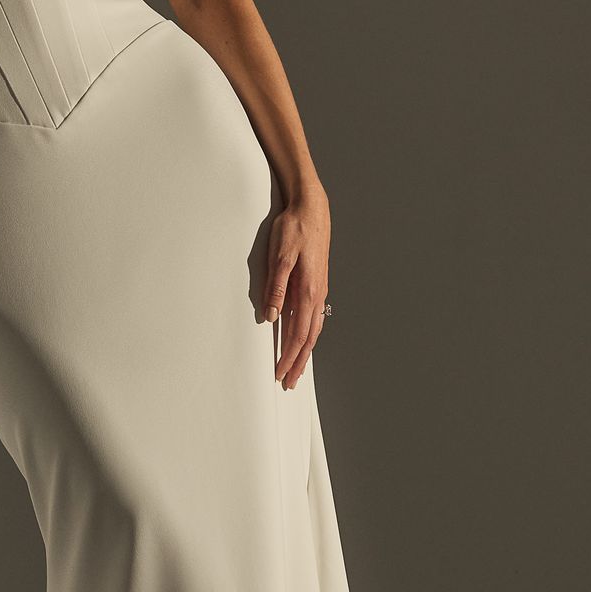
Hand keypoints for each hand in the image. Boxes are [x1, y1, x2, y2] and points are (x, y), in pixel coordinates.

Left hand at [259, 184, 330, 390]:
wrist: (312, 208)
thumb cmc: (294, 229)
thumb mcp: (279, 255)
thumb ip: (276, 287)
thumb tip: (271, 317)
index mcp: (308, 291)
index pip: (298, 334)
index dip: (289, 357)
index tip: (279, 375)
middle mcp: (317, 294)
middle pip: (309, 338)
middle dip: (298, 363)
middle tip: (289, 384)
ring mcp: (319, 290)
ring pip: (314, 329)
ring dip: (304, 352)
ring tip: (297, 369)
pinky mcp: (317, 284)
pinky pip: (314, 317)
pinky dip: (309, 335)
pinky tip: (304, 340)